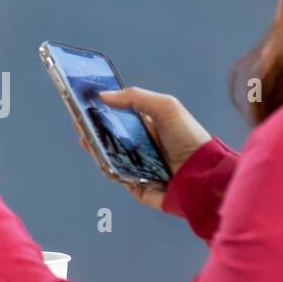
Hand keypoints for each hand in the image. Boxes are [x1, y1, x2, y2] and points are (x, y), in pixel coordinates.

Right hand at [80, 88, 210, 209]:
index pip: (119, 117)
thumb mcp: (166, 107)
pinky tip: (99, 156)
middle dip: (92, 129)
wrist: (204, 173)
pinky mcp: (136, 186)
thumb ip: (135, 97)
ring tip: (84, 137)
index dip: (102, 111)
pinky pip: (116, 176)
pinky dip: (106, 166)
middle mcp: (141, 147)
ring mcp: (137, 167)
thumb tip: (104, 96)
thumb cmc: (188, 136)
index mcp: (147, 127)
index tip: (85, 104)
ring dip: (95, 147)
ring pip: (109, 157)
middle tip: (78, 121)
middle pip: (110, 137)